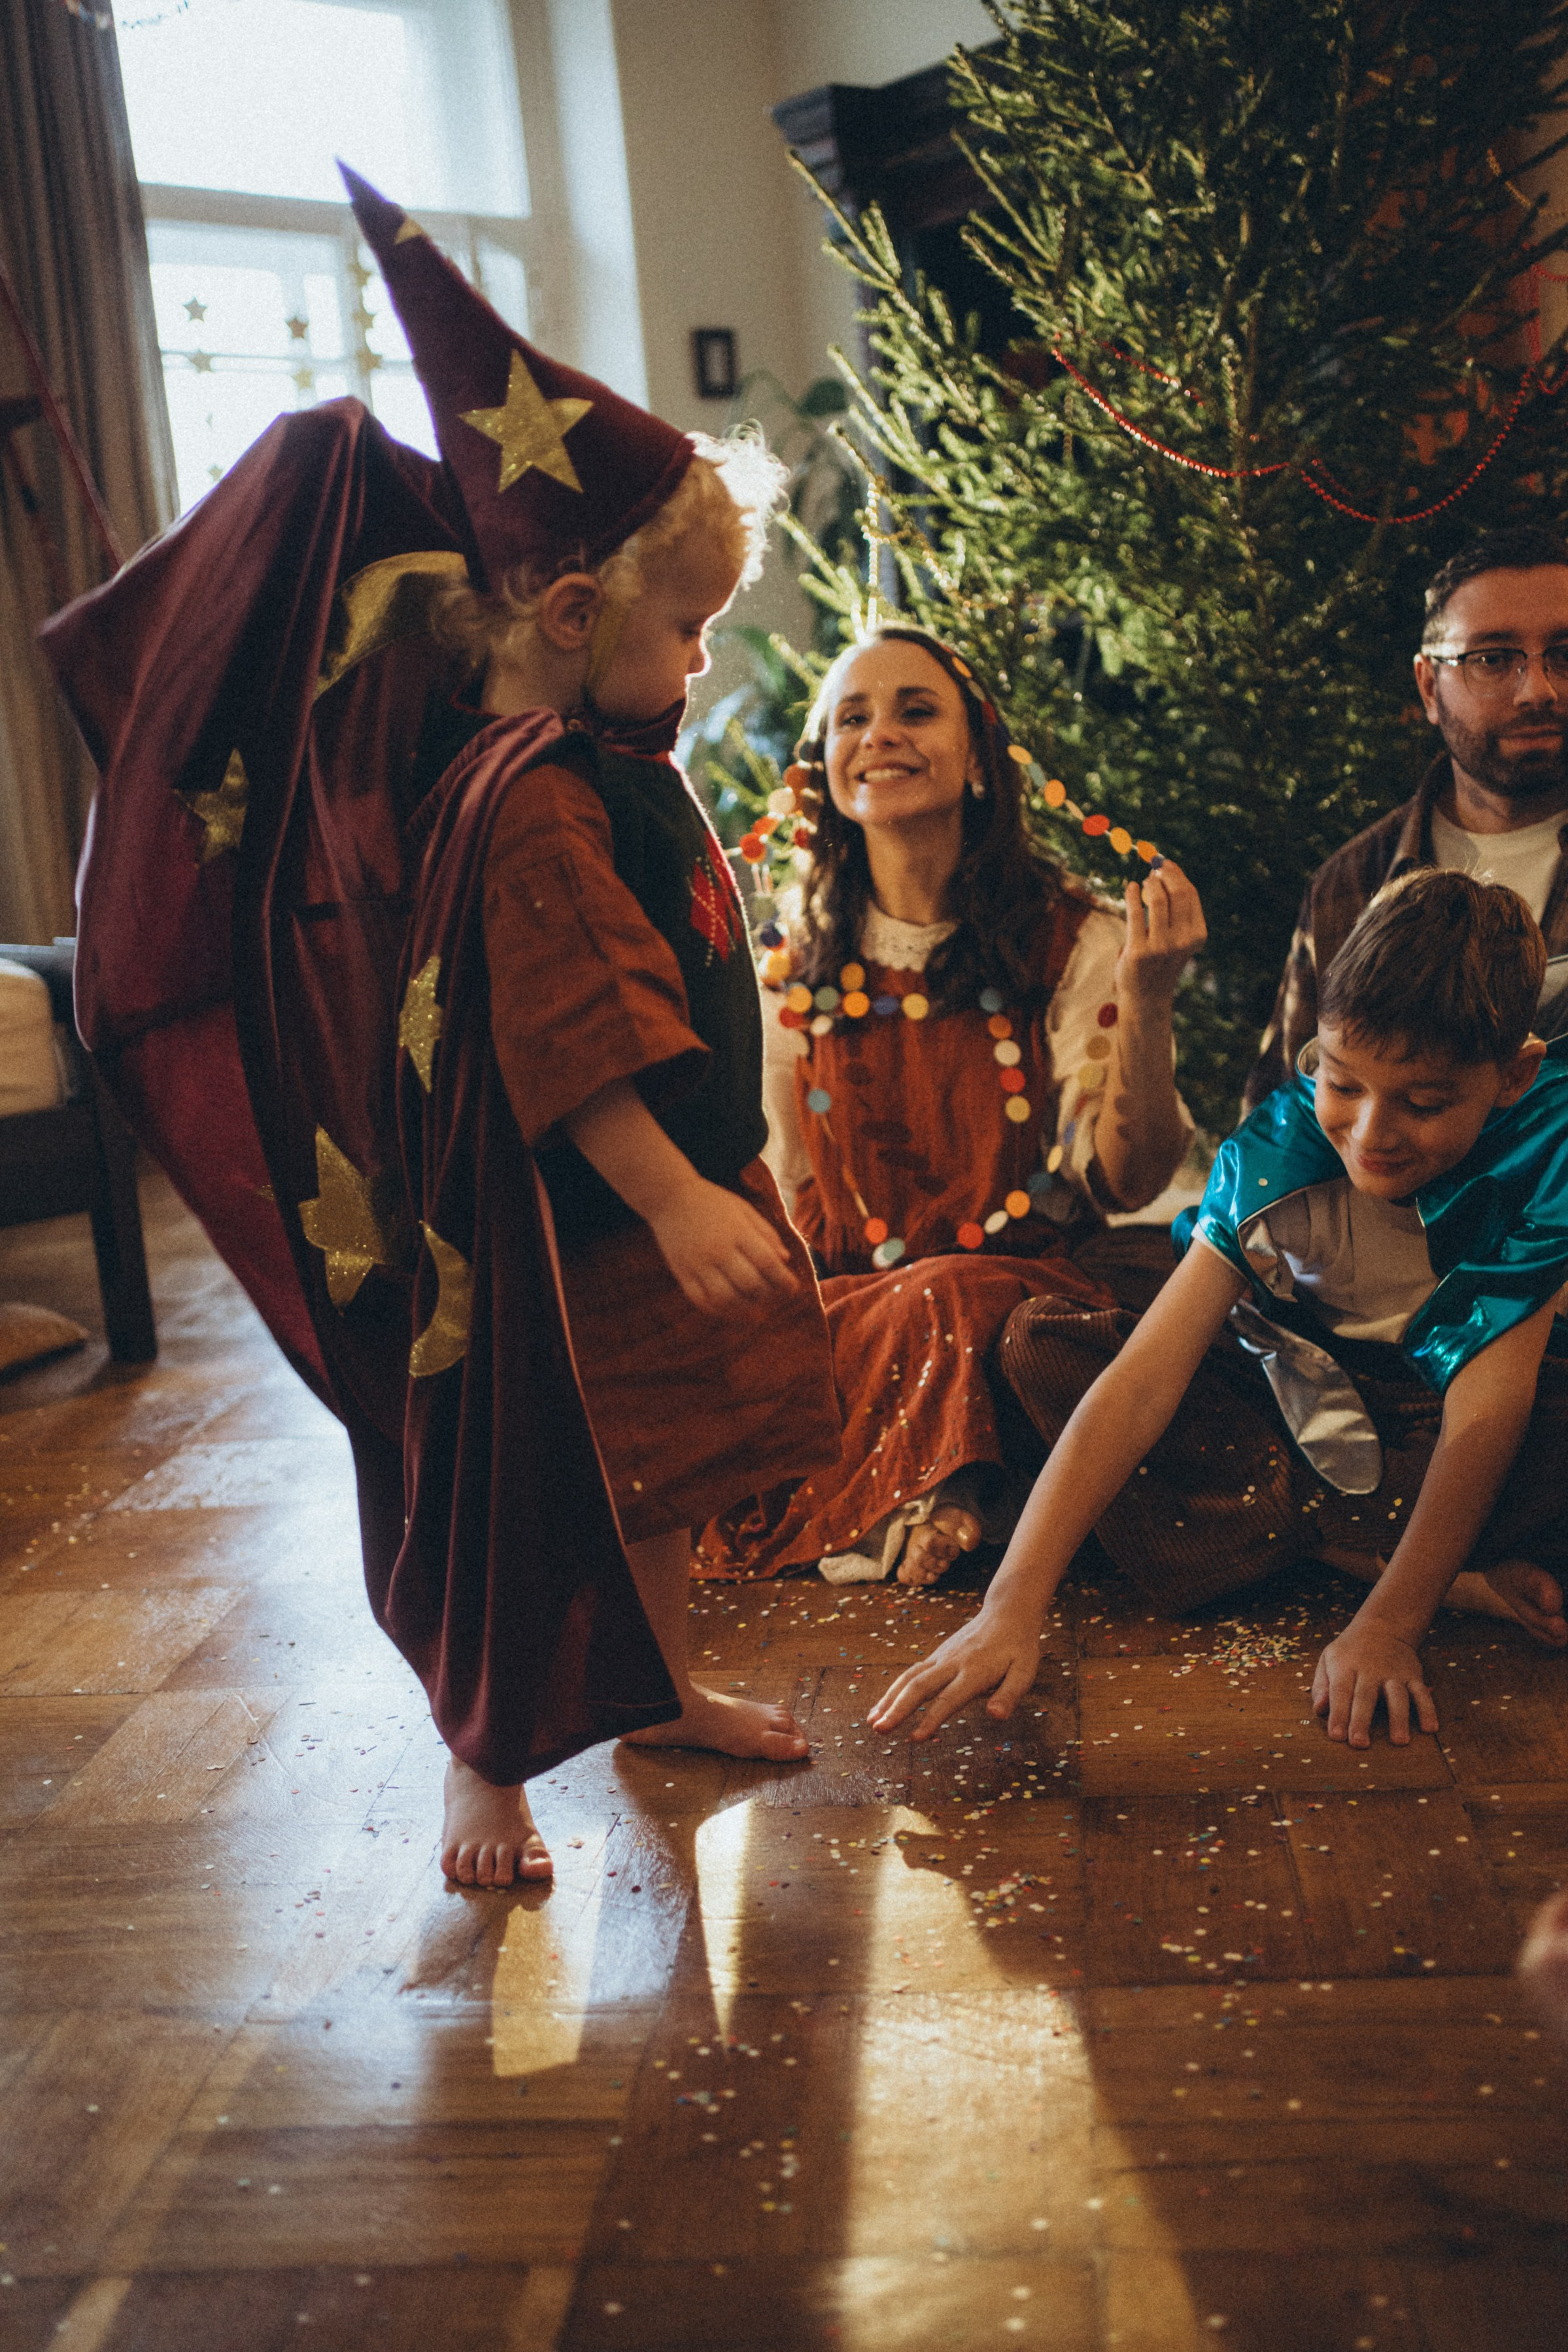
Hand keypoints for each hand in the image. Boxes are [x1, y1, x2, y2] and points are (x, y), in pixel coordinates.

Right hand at [646, 1175, 798, 1313]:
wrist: (670, 1197)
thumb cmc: (713, 1202)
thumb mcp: (744, 1209)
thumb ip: (766, 1234)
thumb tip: (785, 1260)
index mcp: (738, 1231)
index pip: (767, 1263)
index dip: (784, 1281)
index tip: (793, 1288)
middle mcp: (718, 1249)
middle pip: (750, 1284)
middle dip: (768, 1295)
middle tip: (774, 1295)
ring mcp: (698, 1263)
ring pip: (726, 1299)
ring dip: (745, 1308)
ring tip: (755, 1307)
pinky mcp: (682, 1273)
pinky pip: (702, 1301)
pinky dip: (719, 1310)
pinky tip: (731, 1308)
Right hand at [866, 1598, 1043, 1739]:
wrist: (1006, 1612)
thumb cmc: (1018, 1647)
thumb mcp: (1024, 1672)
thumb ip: (1009, 1694)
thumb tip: (996, 1716)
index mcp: (974, 1671)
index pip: (949, 1698)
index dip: (932, 1719)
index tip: (916, 1739)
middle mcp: (952, 1663)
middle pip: (919, 1686)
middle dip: (898, 1709)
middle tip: (879, 1730)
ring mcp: (941, 1658)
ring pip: (909, 1678)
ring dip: (889, 1700)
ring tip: (872, 1722)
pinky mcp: (936, 1657)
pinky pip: (910, 1674)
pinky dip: (893, 1691)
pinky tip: (882, 1707)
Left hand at [1116, 860, 1206, 1011]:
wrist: (1147, 995)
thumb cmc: (1161, 960)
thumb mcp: (1178, 937)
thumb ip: (1176, 910)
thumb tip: (1165, 872)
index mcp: (1197, 934)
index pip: (1190, 894)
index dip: (1177, 874)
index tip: (1166, 863)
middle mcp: (1183, 940)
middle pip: (1177, 893)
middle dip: (1165, 873)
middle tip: (1154, 866)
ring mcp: (1162, 947)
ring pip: (1157, 900)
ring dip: (1149, 883)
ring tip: (1144, 881)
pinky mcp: (1139, 951)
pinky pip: (1135, 914)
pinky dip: (1131, 895)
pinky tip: (1129, 888)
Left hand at [1311, 1623, 1437, 1747]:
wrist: (1382, 1626)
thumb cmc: (1349, 1652)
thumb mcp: (1328, 1660)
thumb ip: (1321, 1686)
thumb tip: (1320, 1710)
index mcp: (1345, 1666)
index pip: (1340, 1692)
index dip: (1338, 1714)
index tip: (1336, 1736)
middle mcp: (1370, 1670)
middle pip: (1365, 1697)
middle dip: (1362, 1720)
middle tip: (1359, 1744)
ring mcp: (1394, 1673)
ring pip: (1397, 1696)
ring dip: (1399, 1718)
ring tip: (1400, 1741)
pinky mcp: (1413, 1676)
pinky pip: (1422, 1693)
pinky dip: (1428, 1709)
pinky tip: (1430, 1728)